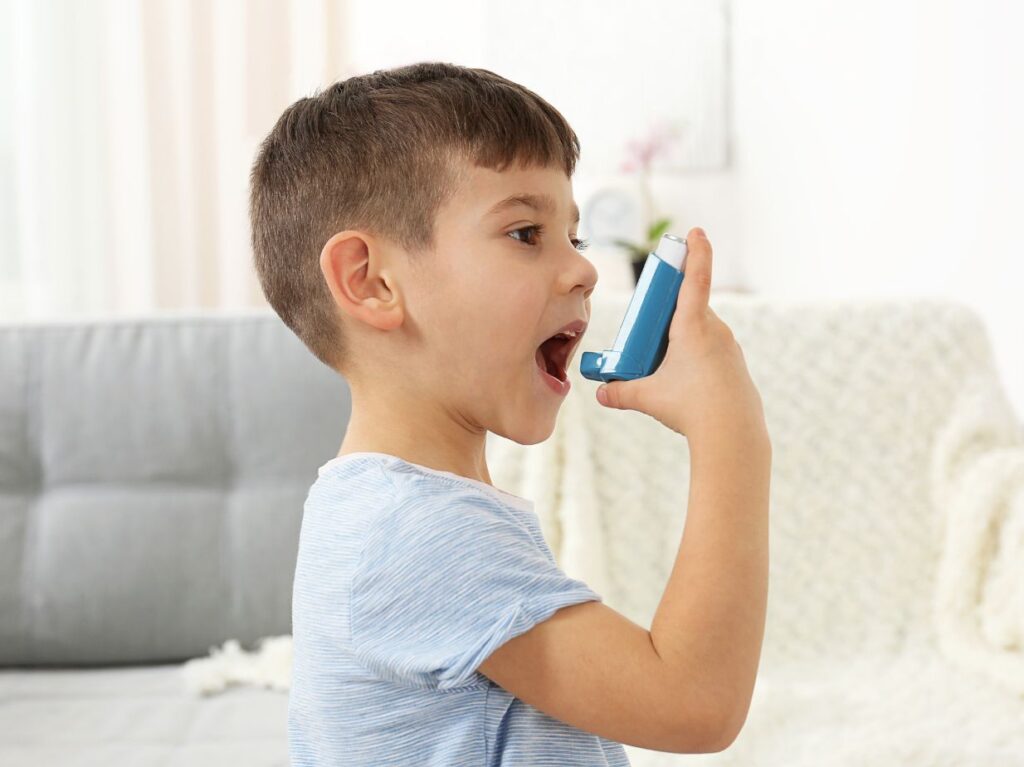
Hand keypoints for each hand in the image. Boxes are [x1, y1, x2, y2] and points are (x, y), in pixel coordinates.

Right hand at [596, 228, 767, 441]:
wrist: (733, 435)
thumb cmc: (692, 408)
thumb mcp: (649, 398)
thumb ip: (621, 392)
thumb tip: (601, 394)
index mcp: (694, 325)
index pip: (695, 278)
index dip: (696, 251)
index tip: (696, 231)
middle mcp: (715, 330)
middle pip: (690, 308)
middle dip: (669, 313)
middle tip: (649, 332)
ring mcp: (729, 347)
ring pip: (702, 332)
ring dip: (683, 338)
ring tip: (665, 368)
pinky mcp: (736, 365)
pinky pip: (713, 350)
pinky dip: (697, 357)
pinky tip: (689, 383)